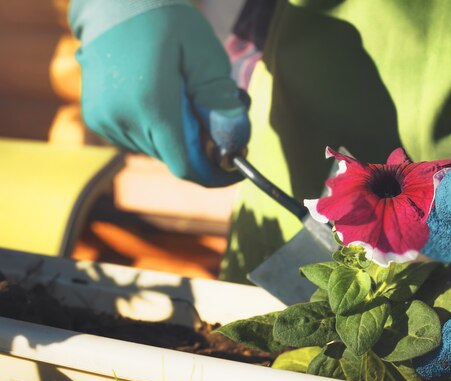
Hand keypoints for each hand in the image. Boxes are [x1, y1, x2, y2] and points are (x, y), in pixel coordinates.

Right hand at [72, 3, 249, 185]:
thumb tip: (235, 141)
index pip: (185, 167)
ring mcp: (105, 121)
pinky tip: (163, 102)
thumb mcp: (203, 53)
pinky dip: (156, 132)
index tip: (234, 167)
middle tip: (218, 120)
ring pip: (155, 152)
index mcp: (151, 106)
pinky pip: (136, 141)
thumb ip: (219, 99)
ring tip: (188, 103)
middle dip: (200, 150)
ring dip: (178, 139)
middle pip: (173, 159)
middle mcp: (122, 120)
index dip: (213, 174)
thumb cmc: (165, 21)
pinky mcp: (97, 118)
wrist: (113, 2)